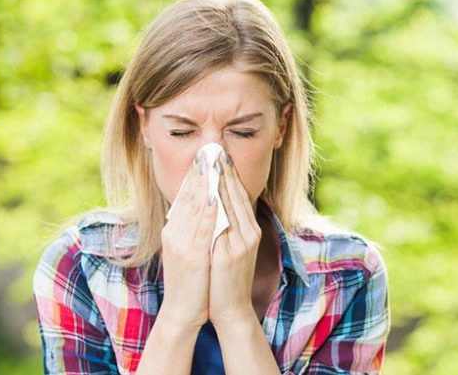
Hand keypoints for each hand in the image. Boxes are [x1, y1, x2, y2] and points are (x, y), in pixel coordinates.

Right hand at [158, 151, 216, 329]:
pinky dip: (207, 210)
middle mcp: (174, 233)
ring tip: (211, 163)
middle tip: (208, 148)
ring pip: (194, 207)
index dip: (195, 174)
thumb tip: (200, 207)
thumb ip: (191, 228)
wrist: (183, 311)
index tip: (204, 154)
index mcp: (173, 230)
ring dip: (204, 183)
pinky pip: (201, 228)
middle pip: (188, 196)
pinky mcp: (192, 256)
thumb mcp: (187, 249)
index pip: (185, 196)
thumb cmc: (191, 281)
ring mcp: (181, 244)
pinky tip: (213, 195)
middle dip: (199, 171)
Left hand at [209, 151, 261, 327]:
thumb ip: (227, 226)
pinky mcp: (232, 253)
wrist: (230, 308)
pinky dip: (217, 206)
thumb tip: (216, 203)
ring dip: (220, 182)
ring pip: (231, 205)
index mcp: (249, 230)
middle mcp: (249, 233)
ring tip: (211, 162)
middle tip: (215, 148)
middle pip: (237, 195)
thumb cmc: (226, 278)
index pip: (238, 195)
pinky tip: (209, 192)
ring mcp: (242, 243)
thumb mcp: (230, 248)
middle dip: (225, 171)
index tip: (219, 154)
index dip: (229, 173)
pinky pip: (224, 223)